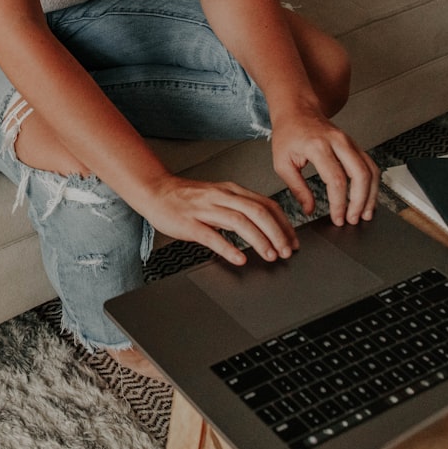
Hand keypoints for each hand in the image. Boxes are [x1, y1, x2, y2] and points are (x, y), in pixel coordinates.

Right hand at [140, 175, 297, 265]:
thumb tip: (265, 226)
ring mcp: (204, 209)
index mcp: (231, 191)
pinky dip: (228, 247)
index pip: (266, 204)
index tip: (292, 240)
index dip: (284, 223)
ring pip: (239, 221)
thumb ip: (239, 209)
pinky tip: (239, 257)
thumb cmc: (185, 197)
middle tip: (286, 251)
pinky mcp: (189, 223)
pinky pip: (211, 235)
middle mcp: (221, 197)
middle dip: (277, 233)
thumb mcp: (218, 197)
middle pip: (257, 211)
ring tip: (269, 255)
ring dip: (259, 240)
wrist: (155, 191)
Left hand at [270, 108, 378, 226]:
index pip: (336, 179)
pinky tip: (367, 198)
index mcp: (317, 146)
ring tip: (365, 214)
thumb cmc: (287, 134)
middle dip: (360, 201)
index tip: (338, 218)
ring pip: (370, 170)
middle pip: (360, 174)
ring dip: (371, 194)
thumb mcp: (282, 163)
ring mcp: (349, 142)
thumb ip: (297, 188)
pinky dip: (372, 184)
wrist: (296, 111)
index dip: (339, 202)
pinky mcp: (355, 145)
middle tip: (354, 219)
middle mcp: (338, 142)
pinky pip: (370, 165)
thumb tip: (309, 209)